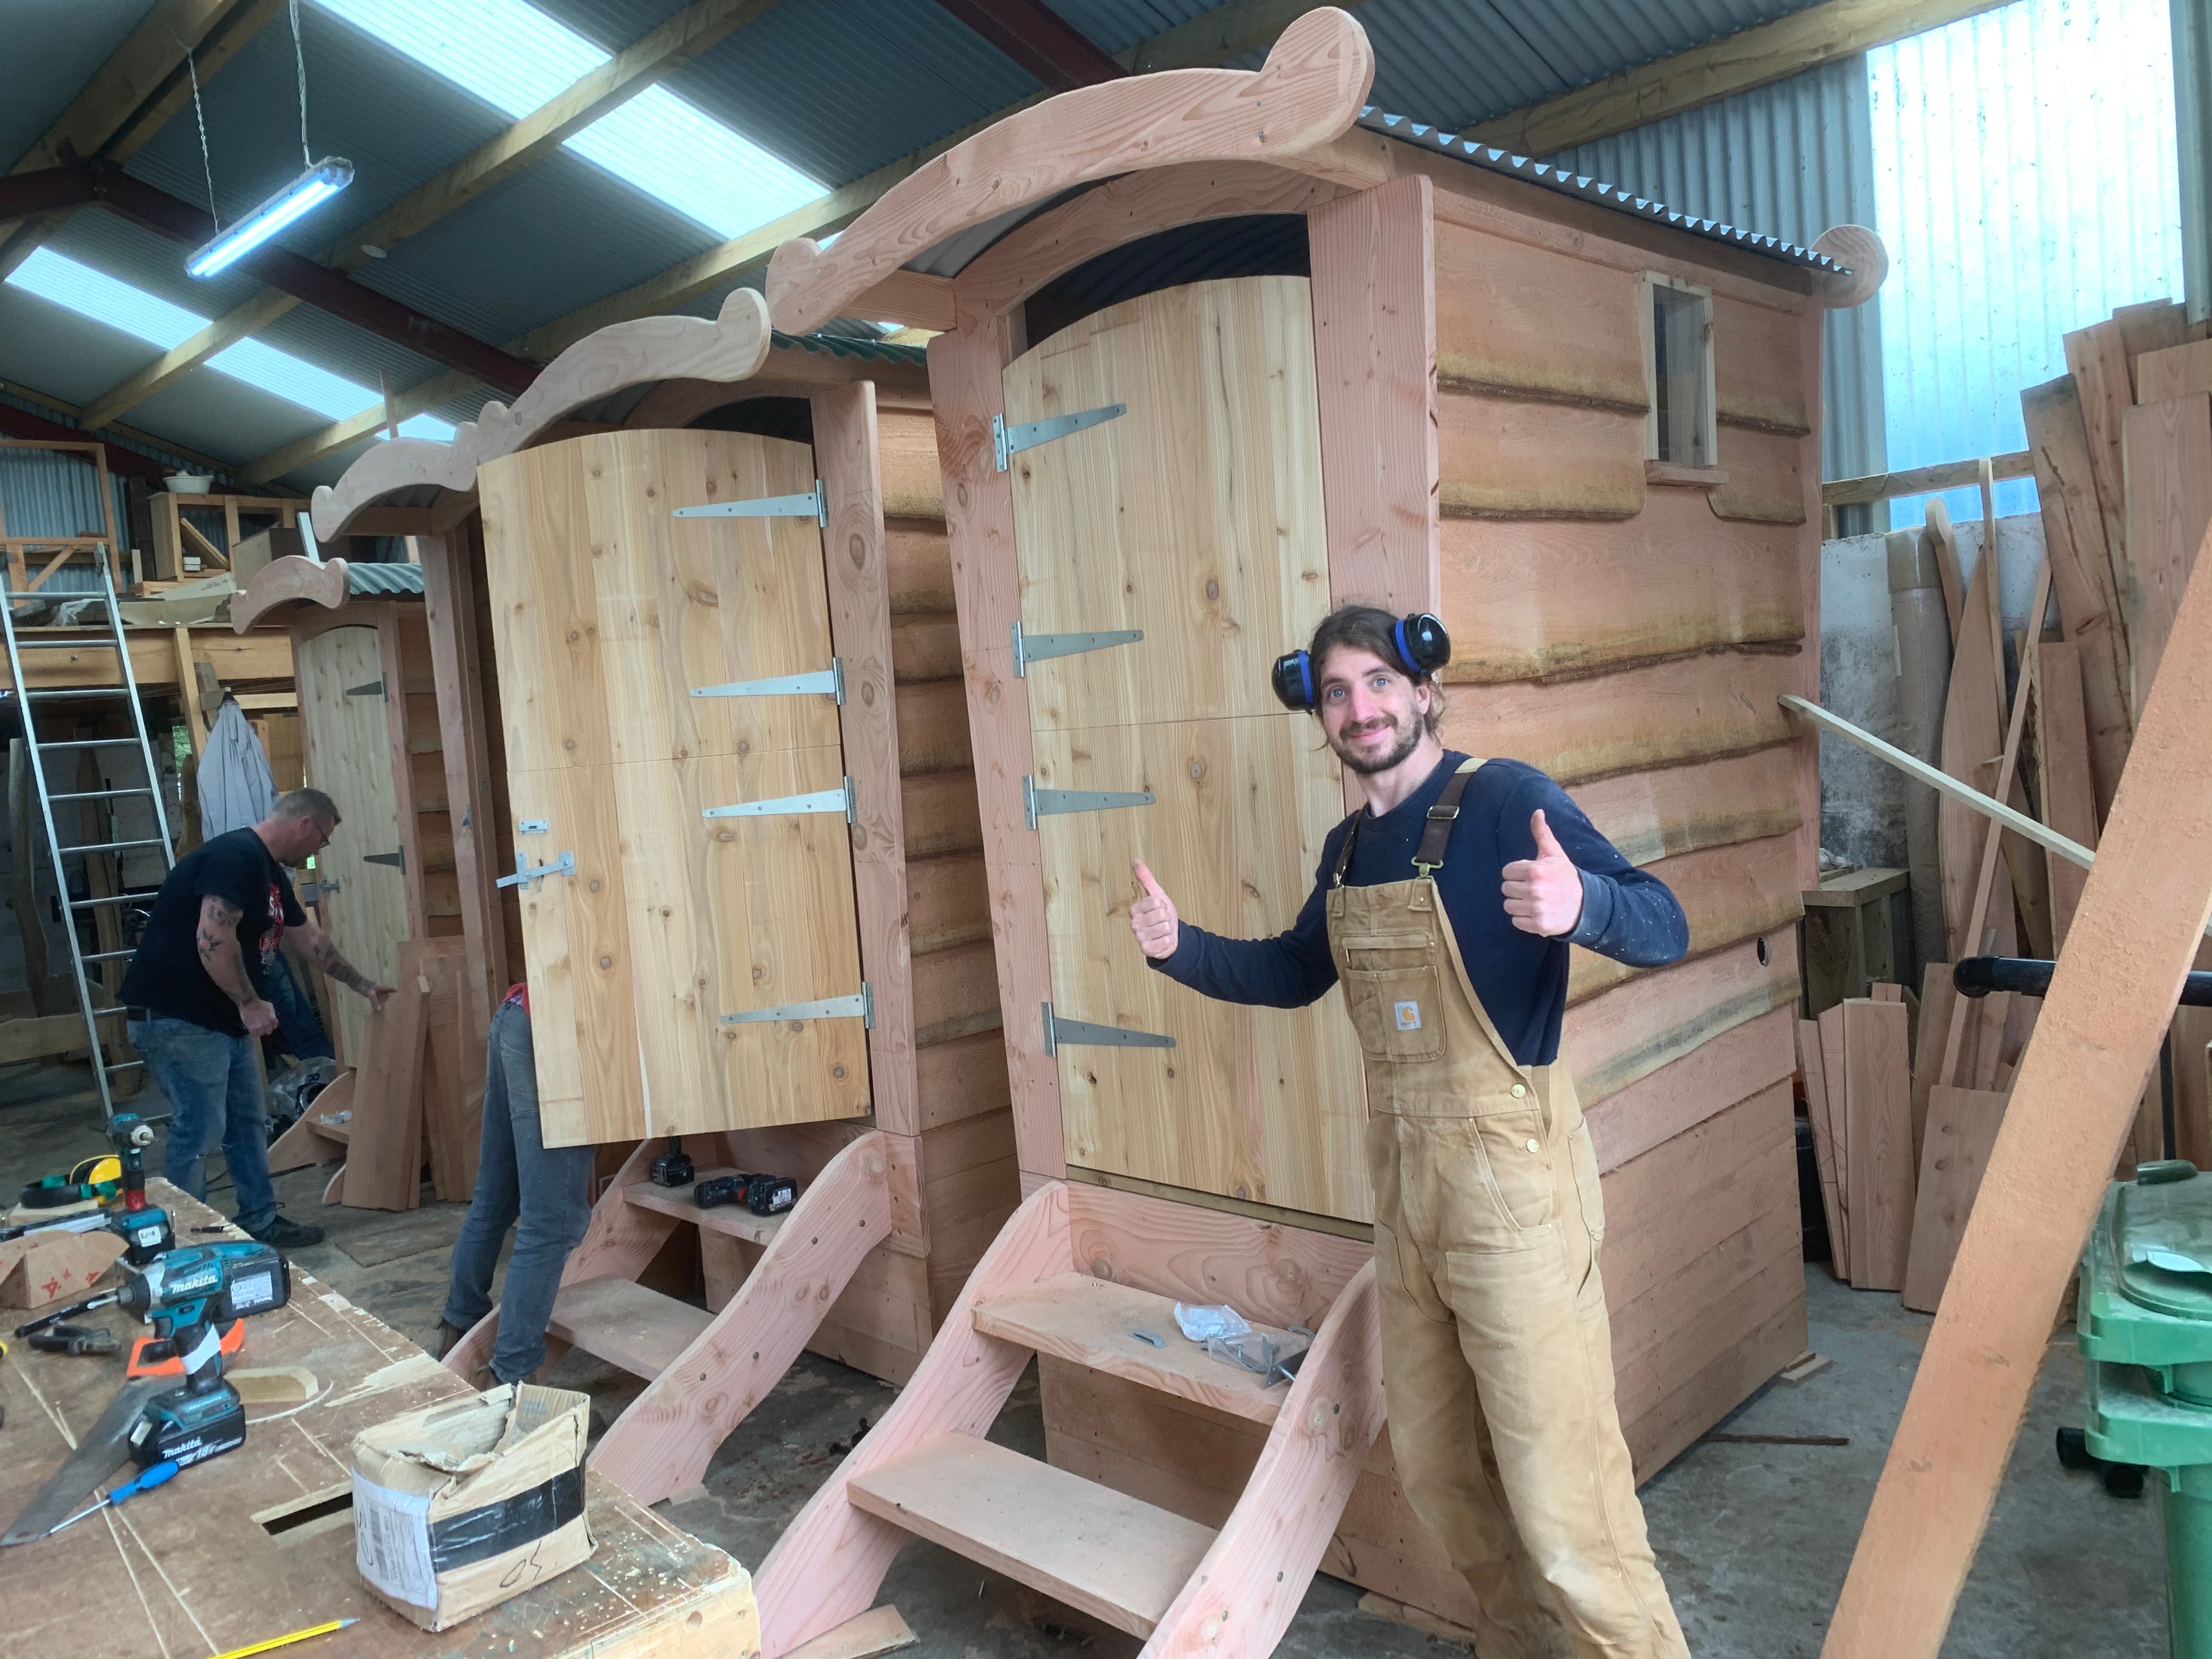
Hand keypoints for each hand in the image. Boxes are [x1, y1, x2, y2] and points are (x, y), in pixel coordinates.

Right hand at [240, 999, 278, 1036]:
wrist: (249, 1003)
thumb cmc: (260, 1003)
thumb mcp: (270, 1007)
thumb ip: (272, 1014)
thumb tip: (272, 1018)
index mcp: (272, 1019)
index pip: (275, 1026)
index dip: (272, 1025)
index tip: (269, 1024)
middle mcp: (267, 1024)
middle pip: (269, 1032)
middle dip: (266, 1029)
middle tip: (263, 1027)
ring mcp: (259, 1027)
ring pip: (261, 1033)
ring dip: (259, 1031)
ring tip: (257, 1027)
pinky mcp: (251, 1028)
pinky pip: (253, 1033)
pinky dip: (253, 1031)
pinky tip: (252, 1028)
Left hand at [363, 983, 396, 1012]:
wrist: (355, 982)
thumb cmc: (364, 987)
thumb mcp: (371, 994)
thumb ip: (375, 1001)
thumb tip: (380, 1009)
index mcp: (380, 988)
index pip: (388, 989)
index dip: (393, 990)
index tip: (398, 992)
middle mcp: (377, 989)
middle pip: (385, 992)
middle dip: (388, 995)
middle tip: (393, 1000)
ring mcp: (372, 990)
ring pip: (379, 994)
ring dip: (382, 997)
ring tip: (385, 1002)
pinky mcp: (368, 992)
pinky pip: (374, 996)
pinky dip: (376, 999)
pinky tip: (375, 1002)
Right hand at [1129, 861, 1179, 960]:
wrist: (1171, 935)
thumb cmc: (1163, 915)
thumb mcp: (1157, 894)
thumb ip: (1145, 878)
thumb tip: (1135, 860)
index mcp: (1135, 910)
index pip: (1155, 901)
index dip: (1163, 904)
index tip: (1160, 908)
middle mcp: (1134, 924)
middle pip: (1161, 915)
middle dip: (1167, 918)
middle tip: (1163, 921)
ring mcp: (1140, 938)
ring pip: (1164, 928)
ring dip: (1169, 930)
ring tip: (1163, 931)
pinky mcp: (1147, 950)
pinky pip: (1165, 942)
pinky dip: (1169, 941)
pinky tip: (1164, 941)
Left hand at [1501, 809, 1584, 937]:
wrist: (1587, 905)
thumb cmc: (1566, 877)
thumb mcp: (1555, 853)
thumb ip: (1541, 833)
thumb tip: (1537, 811)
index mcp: (1535, 870)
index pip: (1507, 872)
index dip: (1516, 873)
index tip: (1529, 875)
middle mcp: (1534, 889)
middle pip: (1506, 888)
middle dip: (1516, 887)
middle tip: (1532, 888)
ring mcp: (1536, 908)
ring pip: (1508, 905)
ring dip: (1518, 903)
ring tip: (1533, 900)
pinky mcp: (1538, 925)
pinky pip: (1515, 921)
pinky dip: (1523, 919)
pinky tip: (1535, 912)